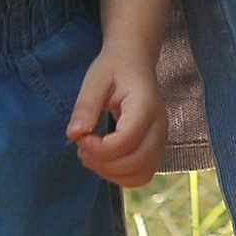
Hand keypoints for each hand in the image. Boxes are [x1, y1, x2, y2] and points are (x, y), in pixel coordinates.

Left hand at [67, 46, 164, 185]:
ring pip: (141, 174)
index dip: (99, 149)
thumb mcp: (95, 79)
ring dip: (112, 173)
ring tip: (92, 155)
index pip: (126, 141)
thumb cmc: (115, 67)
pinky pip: (142, 174)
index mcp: (145, 105)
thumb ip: (86, 106)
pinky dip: (121, 175)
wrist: (135, 60)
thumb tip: (74, 134)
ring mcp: (161, 139)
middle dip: (104, 164)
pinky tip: (104, 160)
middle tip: (82, 148)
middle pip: (136, 163)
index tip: (80, 138)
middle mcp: (159, 126)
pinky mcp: (156, 147)